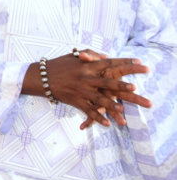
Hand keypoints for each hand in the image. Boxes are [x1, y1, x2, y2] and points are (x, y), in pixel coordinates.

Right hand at [24, 49, 150, 128]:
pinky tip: (106, 124)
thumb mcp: (74, 57)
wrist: (41, 77)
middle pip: (106, 82)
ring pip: (98, 99)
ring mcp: (80, 90)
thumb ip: (91, 55)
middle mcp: (85, 78)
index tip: (138, 62)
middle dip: (120, 86)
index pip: (109, 63)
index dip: (124, 63)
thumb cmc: (58, 65)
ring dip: (111, 105)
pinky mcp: (75, 101)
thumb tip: (107, 57)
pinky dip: (97, 118)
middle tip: (134, 88)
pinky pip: (88, 110)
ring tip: (122, 110)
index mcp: (87, 66)